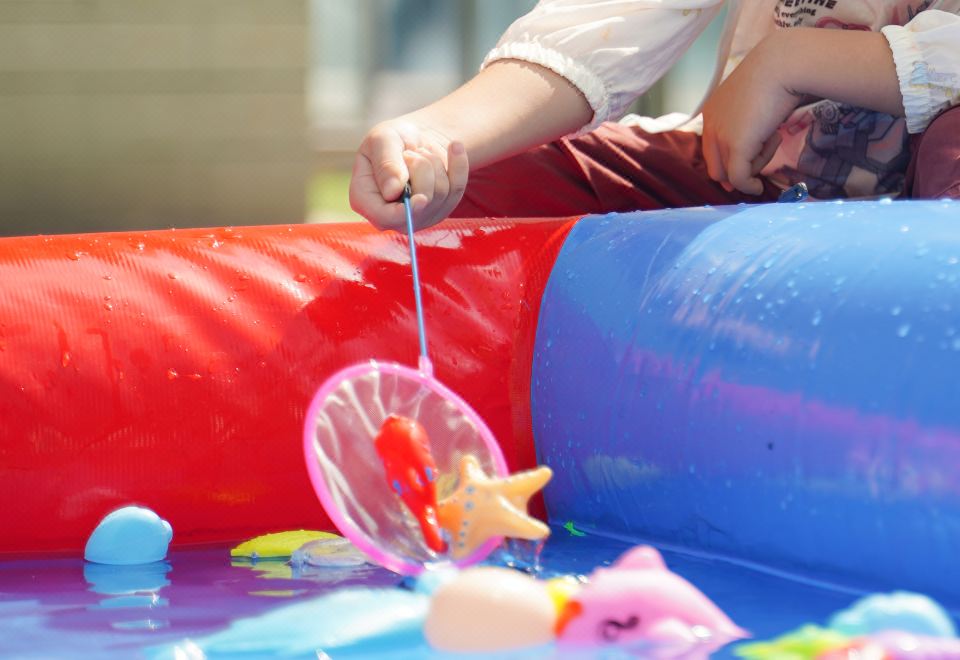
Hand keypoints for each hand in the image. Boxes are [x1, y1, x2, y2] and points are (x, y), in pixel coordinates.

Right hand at [349, 119, 468, 230]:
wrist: (414, 139)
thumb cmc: (392, 139)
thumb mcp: (382, 139)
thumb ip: (385, 163)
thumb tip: (392, 191)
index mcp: (364, 199)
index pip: (384, 217)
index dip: (405, 212)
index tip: (422, 198)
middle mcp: (390, 214)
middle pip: (418, 206)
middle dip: (422, 170)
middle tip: (410, 153)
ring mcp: (417, 215)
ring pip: (440, 195)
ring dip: (435, 164)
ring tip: (421, 153)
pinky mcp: (440, 209)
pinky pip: (457, 189)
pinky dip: (459, 164)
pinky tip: (455, 147)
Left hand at [701, 33, 802, 194]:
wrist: (784, 64)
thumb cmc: (778, 75)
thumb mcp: (756, 100)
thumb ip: (748, 124)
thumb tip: (754, 148)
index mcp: (712, 111)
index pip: (711, 149)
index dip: (726, 164)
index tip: (743, 174)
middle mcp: (710, 124)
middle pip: (715, 166)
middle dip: (738, 171)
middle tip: (759, 166)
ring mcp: (721, 136)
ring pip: (730, 173)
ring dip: (754, 167)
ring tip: (773, 140)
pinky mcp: (736, 146)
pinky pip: (738, 178)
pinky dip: (747, 186)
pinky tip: (757, 187)